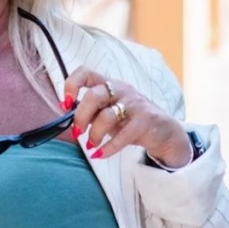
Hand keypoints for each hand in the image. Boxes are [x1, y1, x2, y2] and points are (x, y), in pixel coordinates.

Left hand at [63, 68, 192, 166]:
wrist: (162, 131)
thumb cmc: (128, 120)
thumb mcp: (107, 112)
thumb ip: (89, 112)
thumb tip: (67, 120)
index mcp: (108, 84)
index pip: (86, 72)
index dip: (71, 85)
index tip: (66, 104)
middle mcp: (121, 90)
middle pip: (94, 95)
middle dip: (80, 116)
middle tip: (77, 131)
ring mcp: (135, 104)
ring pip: (107, 116)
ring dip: (94, 135)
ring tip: (92, 145)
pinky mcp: (145, 121)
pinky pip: (122, 136)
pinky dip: (108, 148)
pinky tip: (99, 155)